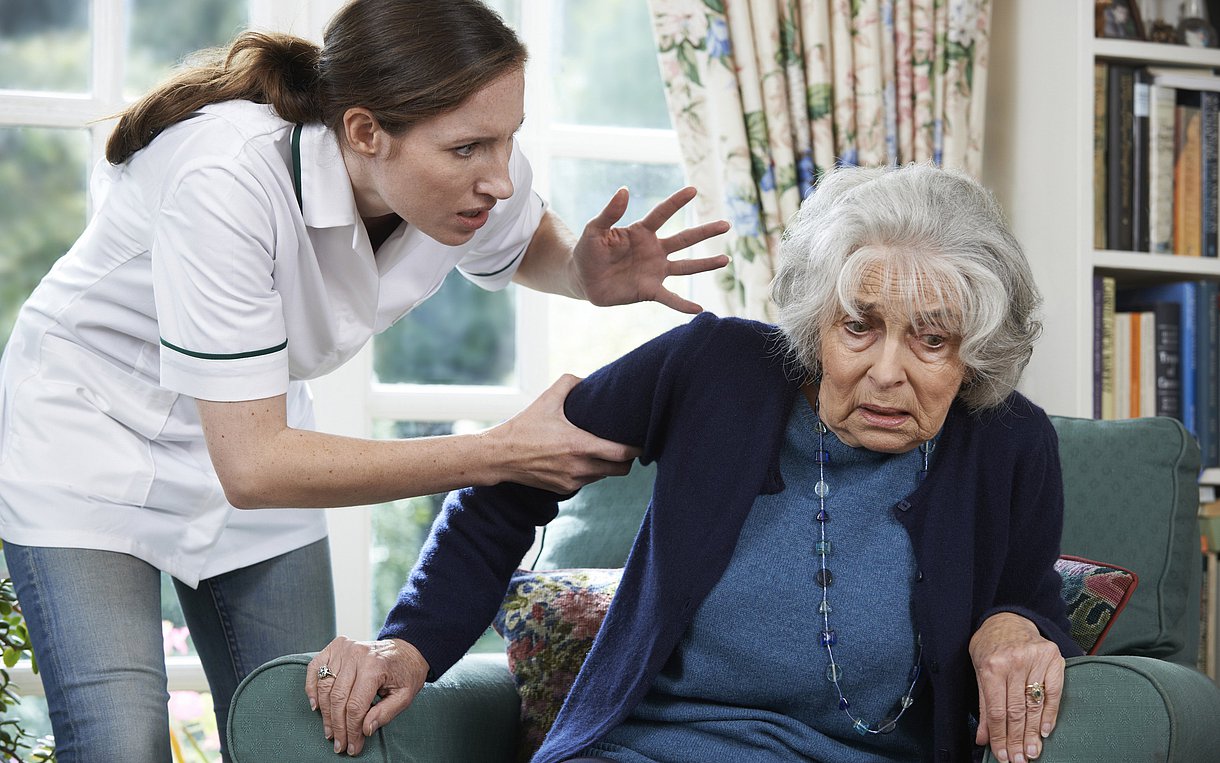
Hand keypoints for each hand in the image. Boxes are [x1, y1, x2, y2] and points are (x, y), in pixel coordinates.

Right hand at [305, 636, 428, 756]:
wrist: (407, 649)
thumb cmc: (406, 673)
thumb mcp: (404, 696)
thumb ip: (385, 713)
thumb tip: (365, 730)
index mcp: (375, 666)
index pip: (356, 706)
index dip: (352, 730)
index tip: (353, 746)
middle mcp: (357, 655)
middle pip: (338, 698)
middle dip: (338, 726)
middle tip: (340, 745)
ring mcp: (344, 649)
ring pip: (325, 687)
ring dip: (325, 714)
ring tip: (330, 732)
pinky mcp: (336, 646)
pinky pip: (315, 668)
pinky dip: (311, 687)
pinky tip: (316, 706)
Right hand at [484, 374, 640, 491]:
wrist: (500, 456)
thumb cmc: (524, 427)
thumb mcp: (546, 400)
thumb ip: (569, 383)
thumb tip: (587, 378)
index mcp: (579, 445)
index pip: (622, 454)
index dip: (637, 448)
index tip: (642, 440)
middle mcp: (579, 467)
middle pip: (620, 470)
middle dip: (627, 459)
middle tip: (627, 446)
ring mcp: (572, 481)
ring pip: (604, 476)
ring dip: (608, 465)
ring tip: (605, 450)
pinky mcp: (564, 489)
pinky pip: (588, 481)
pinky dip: (591, 471)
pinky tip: (584, 458)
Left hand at [572, 186, 729, 313]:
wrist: (582, 279)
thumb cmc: (589, 251)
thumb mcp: (595, 229)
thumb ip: (610, 212)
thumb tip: (624, 190)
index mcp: (641, 232)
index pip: (662, 214)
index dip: (676, 202)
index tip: (693, 190)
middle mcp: (654, 250)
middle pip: (685, 238)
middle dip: (705, 232)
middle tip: (726, 224)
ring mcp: (655, 270)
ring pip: (686, 266)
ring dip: (705, 264)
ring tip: (725, 260)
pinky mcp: (649, 290)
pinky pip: (670, 298)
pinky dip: (684, 304)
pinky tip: (699, 309)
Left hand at [969, 612, 1065, 762]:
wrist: (1006, 619)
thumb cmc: (989, 646)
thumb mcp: (979, 672)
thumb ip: (984, 706)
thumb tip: (983, 738)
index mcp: (992, 666)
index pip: (998, 711)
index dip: (1000, 736)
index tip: (1003, 755)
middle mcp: (1014, 662)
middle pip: (1017, 711)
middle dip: (1018, 740)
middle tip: (1020, 760)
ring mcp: (1035, 659)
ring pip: (1035, 705)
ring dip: (1034, 733)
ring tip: (1032, 752)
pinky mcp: (1053, 658)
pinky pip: (1054, 692)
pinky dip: (1050, 714)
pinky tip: (1045, 731)